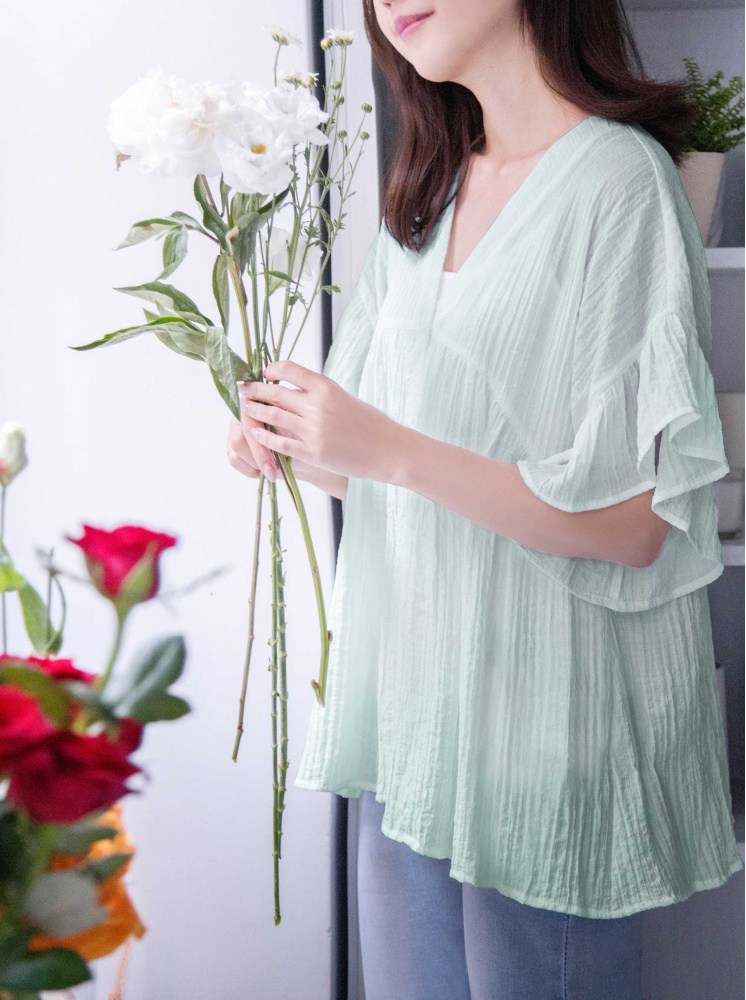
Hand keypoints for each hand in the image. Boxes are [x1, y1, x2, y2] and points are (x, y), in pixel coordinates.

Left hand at [237, 359, 399, 482]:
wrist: (387, 449)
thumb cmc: (367, 422)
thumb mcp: (342, 397)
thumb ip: (317, 392)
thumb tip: (290, 387)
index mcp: (326, 387)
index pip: (288, 369)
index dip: (271, 369)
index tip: (264, 374)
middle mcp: (317, 406)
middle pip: (275, 393)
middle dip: (255, 390)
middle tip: (243, 389)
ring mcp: (314, 430)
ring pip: (274, 417)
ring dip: (255, 411)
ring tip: (245, 408)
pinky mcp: (313, 452)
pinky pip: (281, 443)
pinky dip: (265, 437)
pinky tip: (256, 433)